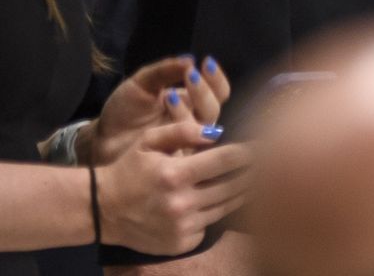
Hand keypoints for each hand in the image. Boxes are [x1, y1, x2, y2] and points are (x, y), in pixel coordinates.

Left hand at [90, 56, 232, 165]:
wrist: (102, 139)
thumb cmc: (124, 110)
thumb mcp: (142, 83)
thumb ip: (164, 71)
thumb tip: (189, 59)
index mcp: (190, 102)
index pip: (218, 92)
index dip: (216, 79)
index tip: (206, 62)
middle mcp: (194, 123)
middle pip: (214, 110)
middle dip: (204, 92)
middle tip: (190, 76)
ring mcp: (186, 143)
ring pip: (204, 129)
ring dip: (190, 110)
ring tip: (169, 96)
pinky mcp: (177, 160)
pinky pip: (189, 148)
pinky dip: (182, 131)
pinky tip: (167, 118)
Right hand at [95, 120, 251, 255]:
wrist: (104, 210)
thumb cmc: (129, 169)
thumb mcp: (148, 141)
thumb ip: (182, 131)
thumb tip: (218, 131)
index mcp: (174, 174)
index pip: (225, 161)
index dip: (250, 153)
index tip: (265, 145)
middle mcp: (181, 203)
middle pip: (233, 186)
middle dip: (253, 173)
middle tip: (269, 163)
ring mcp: (183, 226)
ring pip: (226, 207)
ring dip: (243, 193)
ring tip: (257, 180)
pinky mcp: (182, 243)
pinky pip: (210, 225)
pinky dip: (219, 212)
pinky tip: (226, 200)